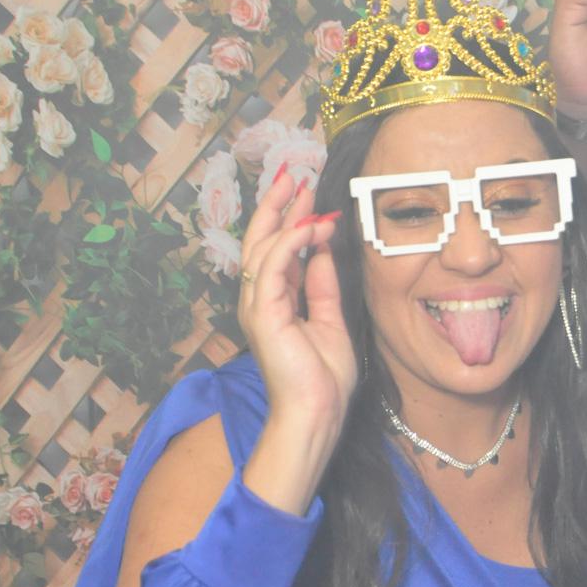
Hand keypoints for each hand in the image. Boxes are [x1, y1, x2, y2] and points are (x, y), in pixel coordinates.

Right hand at [238, 170, 357, 432]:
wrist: (316, 412)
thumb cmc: (323, 378)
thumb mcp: (330, 319)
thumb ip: (323, 284)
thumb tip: (324, 249)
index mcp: (275, 302)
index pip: (278, 251)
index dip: (289, 220)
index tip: (305, 194)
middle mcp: (260, 299)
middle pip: (261, 240)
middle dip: (276, 206)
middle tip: (292, 175)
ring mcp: (257, 305)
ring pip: (263, 246)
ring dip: (283, 214)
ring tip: (300, 188)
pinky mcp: (263, 312)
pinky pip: (275, 264)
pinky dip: (293, 241)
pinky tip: (312, 224)